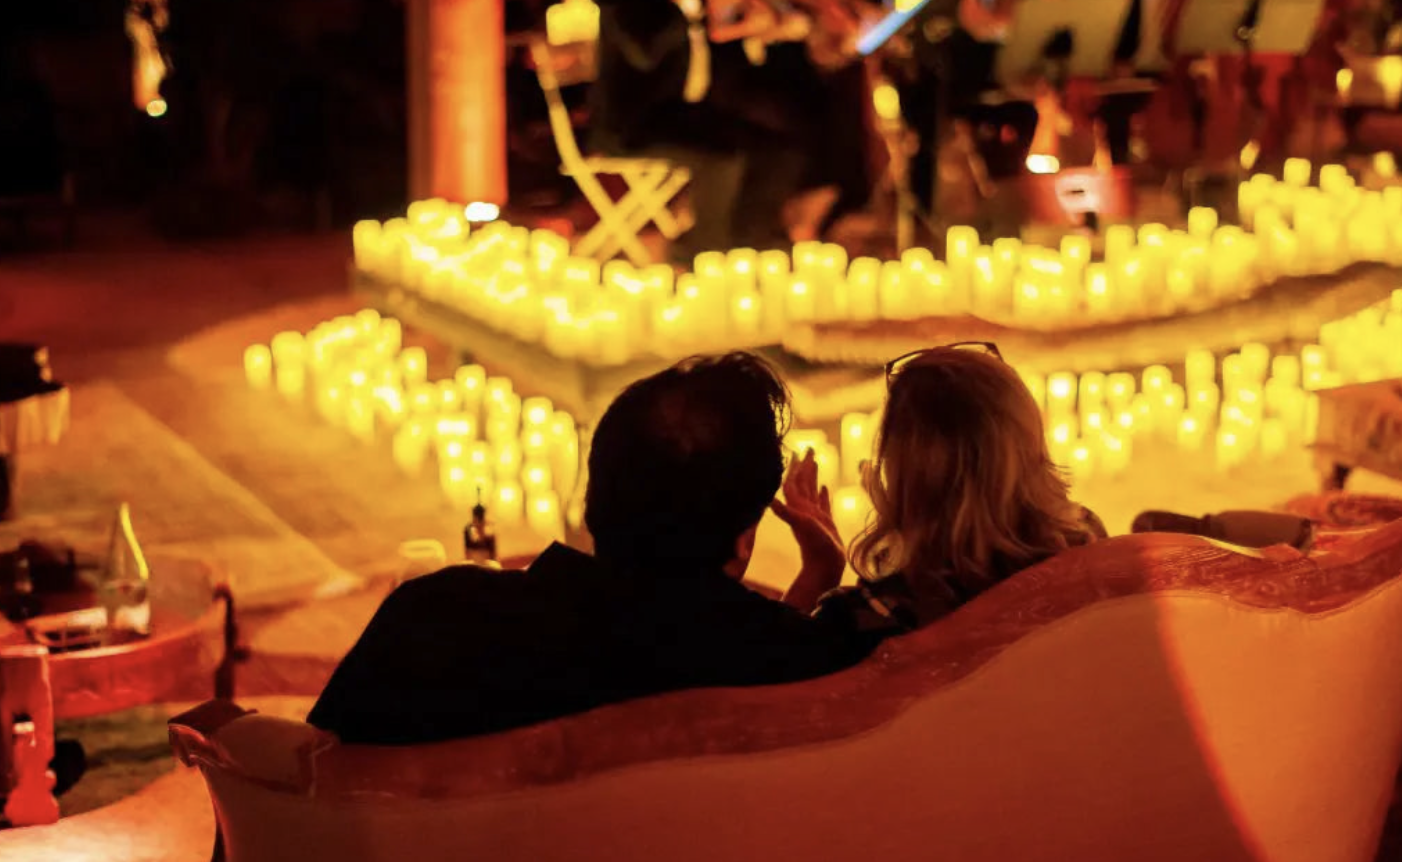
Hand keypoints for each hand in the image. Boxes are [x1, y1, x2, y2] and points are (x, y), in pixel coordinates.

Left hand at [770, 448, 845, 581]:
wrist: (825, 567)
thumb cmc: (815, 547)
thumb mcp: (801, 526)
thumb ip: (786, 513)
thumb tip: (769, 500)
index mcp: (798, 507)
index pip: (794, 482)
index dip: (794, 467)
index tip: (796, 452)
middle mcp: (804, 509)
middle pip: (803, 482)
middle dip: (805, 465)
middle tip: (810, 449)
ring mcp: (814, 515)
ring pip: (812, 490)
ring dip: (813, 476)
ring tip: (815, 461)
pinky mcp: (825, 522)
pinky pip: (823, 503)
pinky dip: (823, 494)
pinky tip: (825, 486)